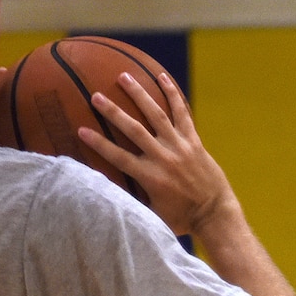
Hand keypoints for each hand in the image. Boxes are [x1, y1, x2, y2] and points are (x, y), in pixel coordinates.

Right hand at [77, 71, 235, 235]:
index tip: (81, 130)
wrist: (215, 213)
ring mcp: (180, 147)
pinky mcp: (194, 141)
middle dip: (113, 112)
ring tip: (123, 76)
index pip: (118, 157)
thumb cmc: (182, 218)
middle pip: (134, 130)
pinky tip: (162, 77)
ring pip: (157, 115)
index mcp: (150, 177)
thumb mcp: (153, 215)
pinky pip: (182, 113)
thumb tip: (107, 199)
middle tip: (96, 96)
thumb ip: (132, 204)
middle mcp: (163, 158)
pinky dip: (172, 94)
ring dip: (139, 95)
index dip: (99, 143)